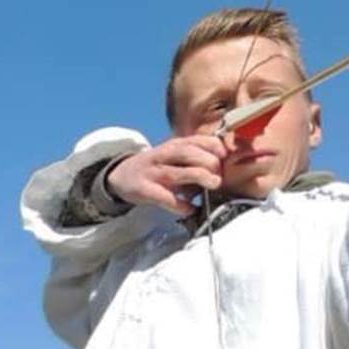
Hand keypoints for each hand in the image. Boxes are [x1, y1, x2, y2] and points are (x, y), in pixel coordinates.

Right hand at [106, 133, 233, 216]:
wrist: (122, 175)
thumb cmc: (159, 167)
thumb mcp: (176, 157)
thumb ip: (197, 160)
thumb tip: (225, 170)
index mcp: (174, 145)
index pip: (196, 140)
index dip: (214, 145)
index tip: (226, 155)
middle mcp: (163, 155)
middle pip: (187, 153)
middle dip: (207, 161)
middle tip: (220, 174)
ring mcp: (153, 172)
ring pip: (177, 172)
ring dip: (198, 177)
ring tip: (214, 184)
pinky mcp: (143, 189)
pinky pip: (163, 197)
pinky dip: (178, 204)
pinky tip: (190, 208)